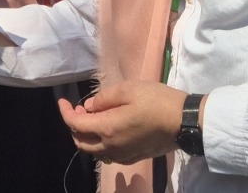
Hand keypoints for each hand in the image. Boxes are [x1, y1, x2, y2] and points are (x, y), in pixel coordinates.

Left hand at [58, 81, 186, 164]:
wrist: (183, 122)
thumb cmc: (157, 101)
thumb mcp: (128, 89)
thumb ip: (104, 98)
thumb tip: (89, 107)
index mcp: (107, 128)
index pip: (76, 124)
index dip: (66, 112)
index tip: (63, 101)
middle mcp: (111, 146)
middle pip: (81, 142)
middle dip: (73, 127)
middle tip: (78, 110)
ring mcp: (122, 155)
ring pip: (94, 151)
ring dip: (86, 136)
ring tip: (92, 118)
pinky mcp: (133, 157)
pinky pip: (108, 155)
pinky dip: (100, 144)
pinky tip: (107, 131)